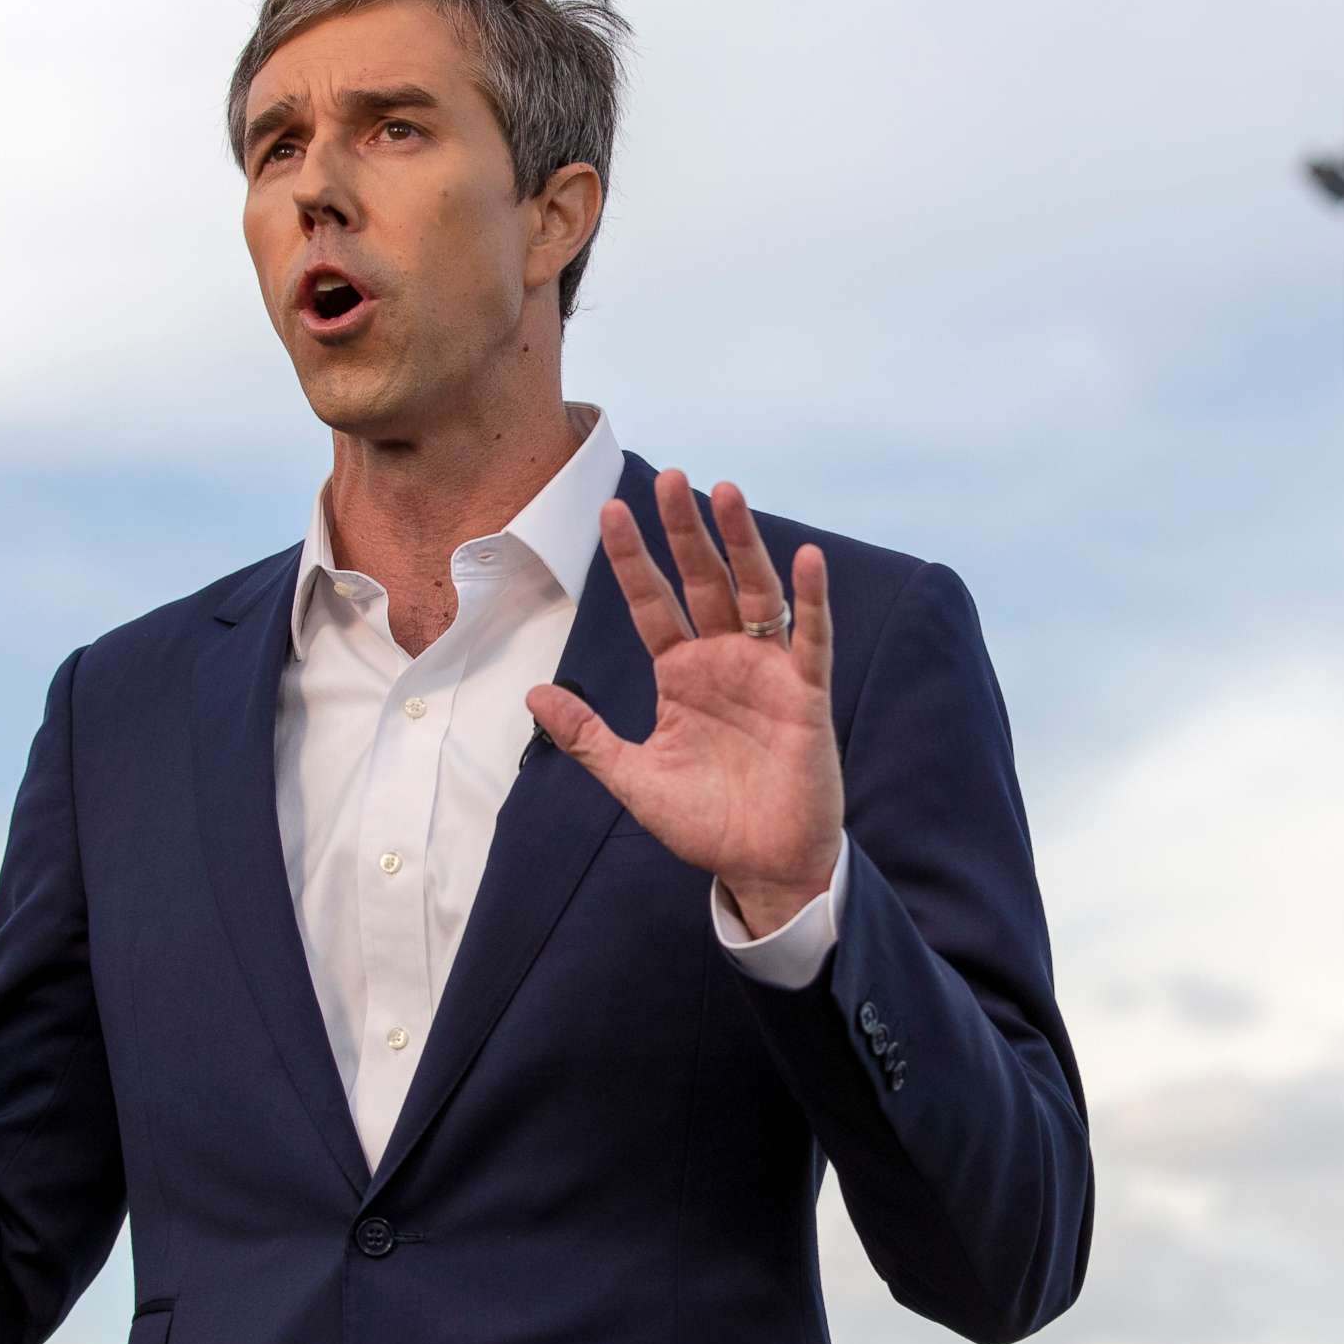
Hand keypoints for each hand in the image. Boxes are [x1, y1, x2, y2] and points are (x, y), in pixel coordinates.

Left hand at [526, 470, 840, 933]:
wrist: (762, 866)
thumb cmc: (705, 822)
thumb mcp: (633, 778)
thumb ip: (588, 736)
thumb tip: (532, 695)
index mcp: (680, 674)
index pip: (652, 603)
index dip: (633, 560)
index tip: (610, 512)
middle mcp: (723, 660)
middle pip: (702, 581)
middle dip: (685, 531)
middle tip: (669, 478)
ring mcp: (766, 672)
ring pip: (755, 592)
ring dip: (742, 543)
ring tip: (725, 492)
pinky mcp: (805, 694)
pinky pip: (810, 639)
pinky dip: (811, 600)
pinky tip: (808, 559)